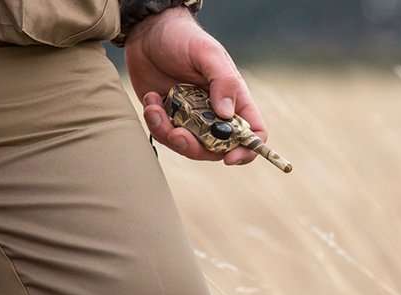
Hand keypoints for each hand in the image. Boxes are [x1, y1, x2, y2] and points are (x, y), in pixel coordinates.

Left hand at [125, 7, 265, 164]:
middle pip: (217, 148)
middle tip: (177, 133)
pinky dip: (155, 123)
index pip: (253, 133)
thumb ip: (222, 82)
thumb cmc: (184, 38)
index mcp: (234, 100)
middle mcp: (215, 113)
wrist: (147, 31)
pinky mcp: (168, 117)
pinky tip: (151, 100)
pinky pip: (165, 135)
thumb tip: (226, 114)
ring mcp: (191, 117)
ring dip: (169, 134)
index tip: (230, 157)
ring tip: (156, 108)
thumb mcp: (207, 54)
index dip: (247, 151)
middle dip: (196, 147)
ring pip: (187, 146)